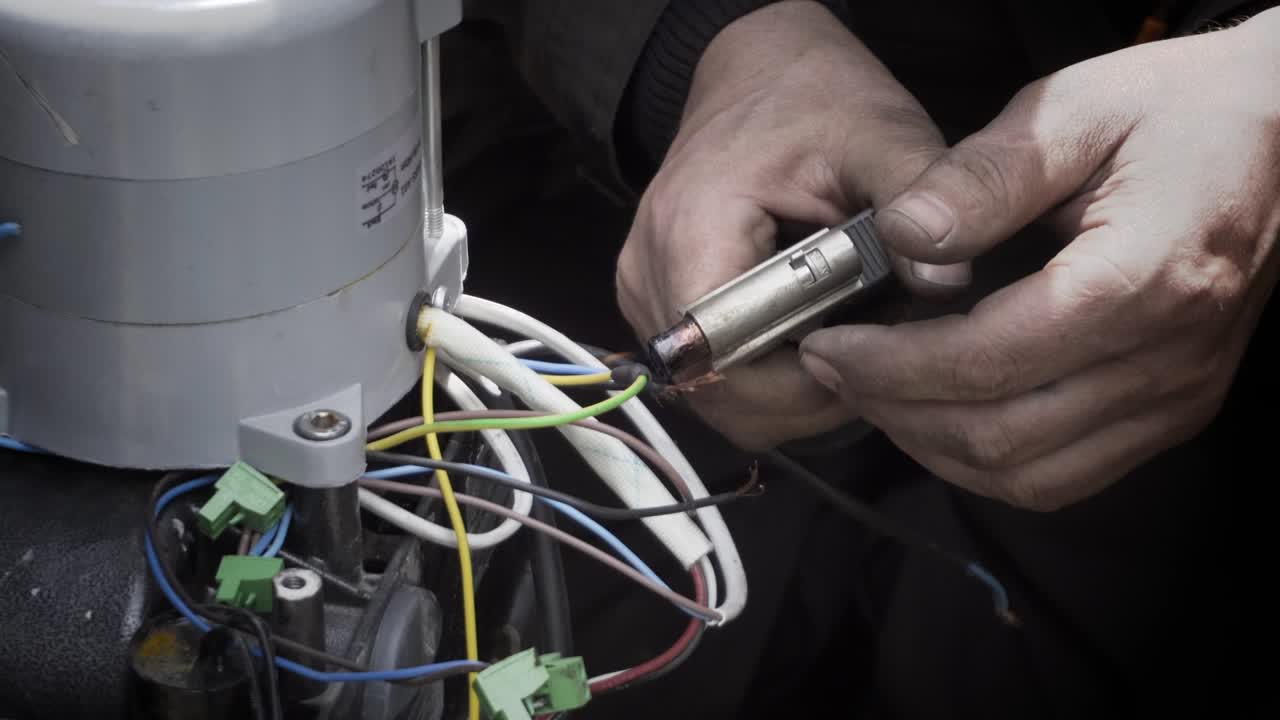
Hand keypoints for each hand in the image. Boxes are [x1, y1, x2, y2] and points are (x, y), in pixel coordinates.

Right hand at [616, 0, 954, 449]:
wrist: (758, 75)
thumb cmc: (811, 100)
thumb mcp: (881, 135)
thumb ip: (917, 198)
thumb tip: (946, 285)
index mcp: (691, 231)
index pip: (725, 361)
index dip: (804, 382)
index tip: (872, 353)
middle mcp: (649, 274)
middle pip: (720, 392)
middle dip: (808, 391)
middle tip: (876, 350)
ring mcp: (644, 295)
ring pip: (717, 396)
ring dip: (791, 388)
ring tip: (848, 334)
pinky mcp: (657, 307)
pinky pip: (713, 376)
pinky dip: (769, 374)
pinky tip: (814, 332)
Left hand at [798, 9, 1279, 508]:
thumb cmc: (1180, 111)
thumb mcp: (1077, 109)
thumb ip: (984, 175)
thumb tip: (900, 236)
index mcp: (1143, 278)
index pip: (989, 361)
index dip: (891, 367)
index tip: (829, 347)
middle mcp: (1169, 358)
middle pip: (1001, 436)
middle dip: (895, 412)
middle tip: (833, 370)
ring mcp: (1178, 396)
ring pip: (1030, 476)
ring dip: (934, 448)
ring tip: (875, 395)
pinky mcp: (1175, 411)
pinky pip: (1067, 476)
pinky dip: (990, 462)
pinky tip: (940, 417)